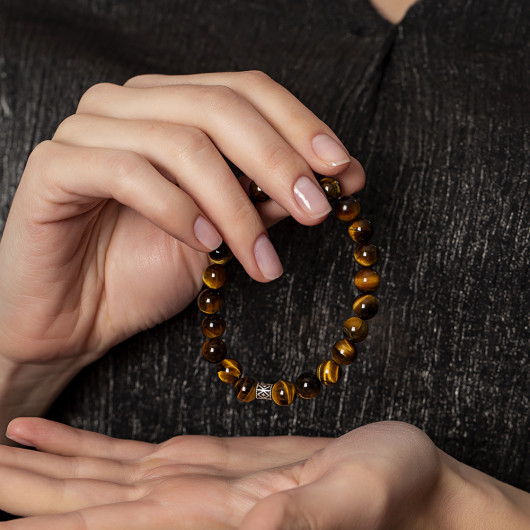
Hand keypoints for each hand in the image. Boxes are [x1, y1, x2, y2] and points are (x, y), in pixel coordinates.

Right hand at [0, 71, 363, 369]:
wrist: (74, 318)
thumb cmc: (145, 273)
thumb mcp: (223, 235)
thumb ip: (268, 200)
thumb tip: (337, 178)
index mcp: (170, 108)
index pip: (245, 91)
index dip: (299, 125)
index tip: (343, 170)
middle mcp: (129, 106)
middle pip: (219, 106)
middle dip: (277, 161)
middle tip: (315, 212)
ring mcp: (88, 130)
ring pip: (181, 142)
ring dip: (233, 204)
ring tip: (257, 256)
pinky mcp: (54, 165)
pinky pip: (127, 171)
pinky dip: (177, 208)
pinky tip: (202, 243)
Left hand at [0, 418, 501, 529]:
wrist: (408, 489)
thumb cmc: (397, 493)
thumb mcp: (357, 498)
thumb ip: (303, 517)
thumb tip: (259, 527)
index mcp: (214, 515)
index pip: (110, 524)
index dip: (48, 520)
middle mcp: (187, 506)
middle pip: (84, 503)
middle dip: (22, 490)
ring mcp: (192, 485)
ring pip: (96, 481)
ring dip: (39, 470)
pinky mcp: (206, 464)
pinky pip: (129, 460)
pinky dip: (82, 451)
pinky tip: (49, 441)